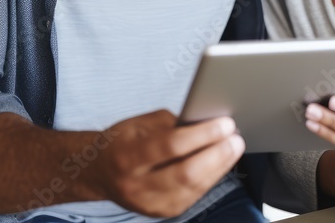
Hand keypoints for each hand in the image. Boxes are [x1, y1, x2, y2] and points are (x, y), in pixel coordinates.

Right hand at [92, 110, 244, 217]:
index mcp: (128, 156)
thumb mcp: (139, 124)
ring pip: (194, 188)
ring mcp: (150, 203)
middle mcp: (137, 185)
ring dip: (220, 166)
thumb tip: (207, 122)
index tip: (225, 123)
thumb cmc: (122, 142)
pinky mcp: (163, 212)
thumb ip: (171, 123)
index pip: (171, 146)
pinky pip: (194, 195)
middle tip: (235, 138)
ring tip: (234, 147)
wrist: (100, 173)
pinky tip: (221, 162)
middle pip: (186, 173)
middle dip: (217, 155)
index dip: (202, 134)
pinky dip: (211, 177)